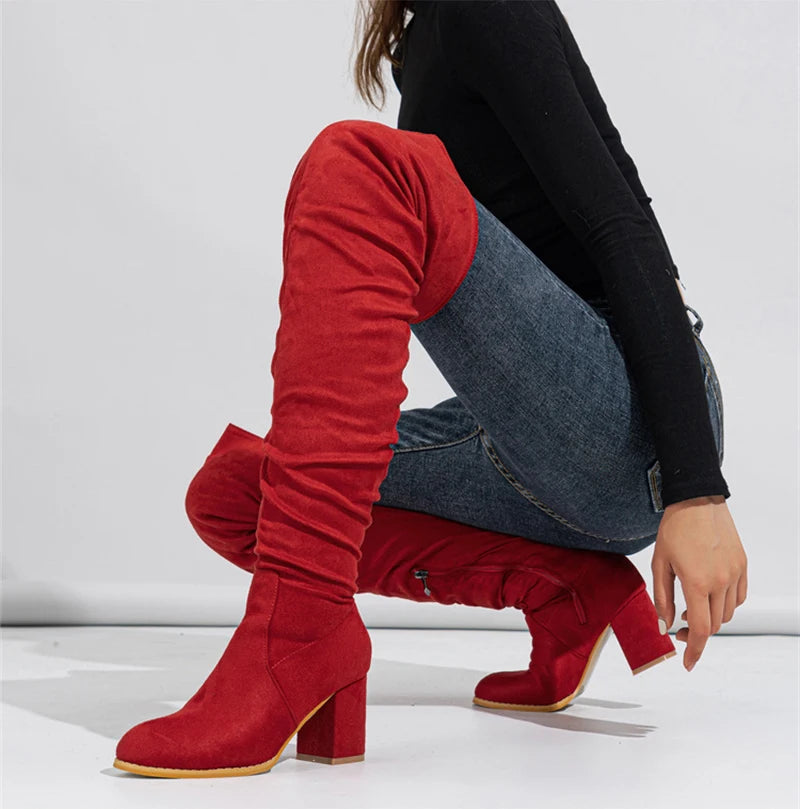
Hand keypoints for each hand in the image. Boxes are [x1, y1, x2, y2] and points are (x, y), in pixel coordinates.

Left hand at [650, 494, 747, 671]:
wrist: (696, 501)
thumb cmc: (674, 530)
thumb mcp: (659, 564)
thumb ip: (661, 598)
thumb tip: (664, 626)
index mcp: (697, 583)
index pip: (699, 629)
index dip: (693, 650)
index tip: (687, 663)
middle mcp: (721, 581)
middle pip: (714, 625)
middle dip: (696, 634)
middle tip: (678, 629)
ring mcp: (735, 573)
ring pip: (727, 613)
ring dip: (710, 618)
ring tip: (691, 608)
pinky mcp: (743, 565)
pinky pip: (738, 597)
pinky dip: (724, 605)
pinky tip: (709, 596)